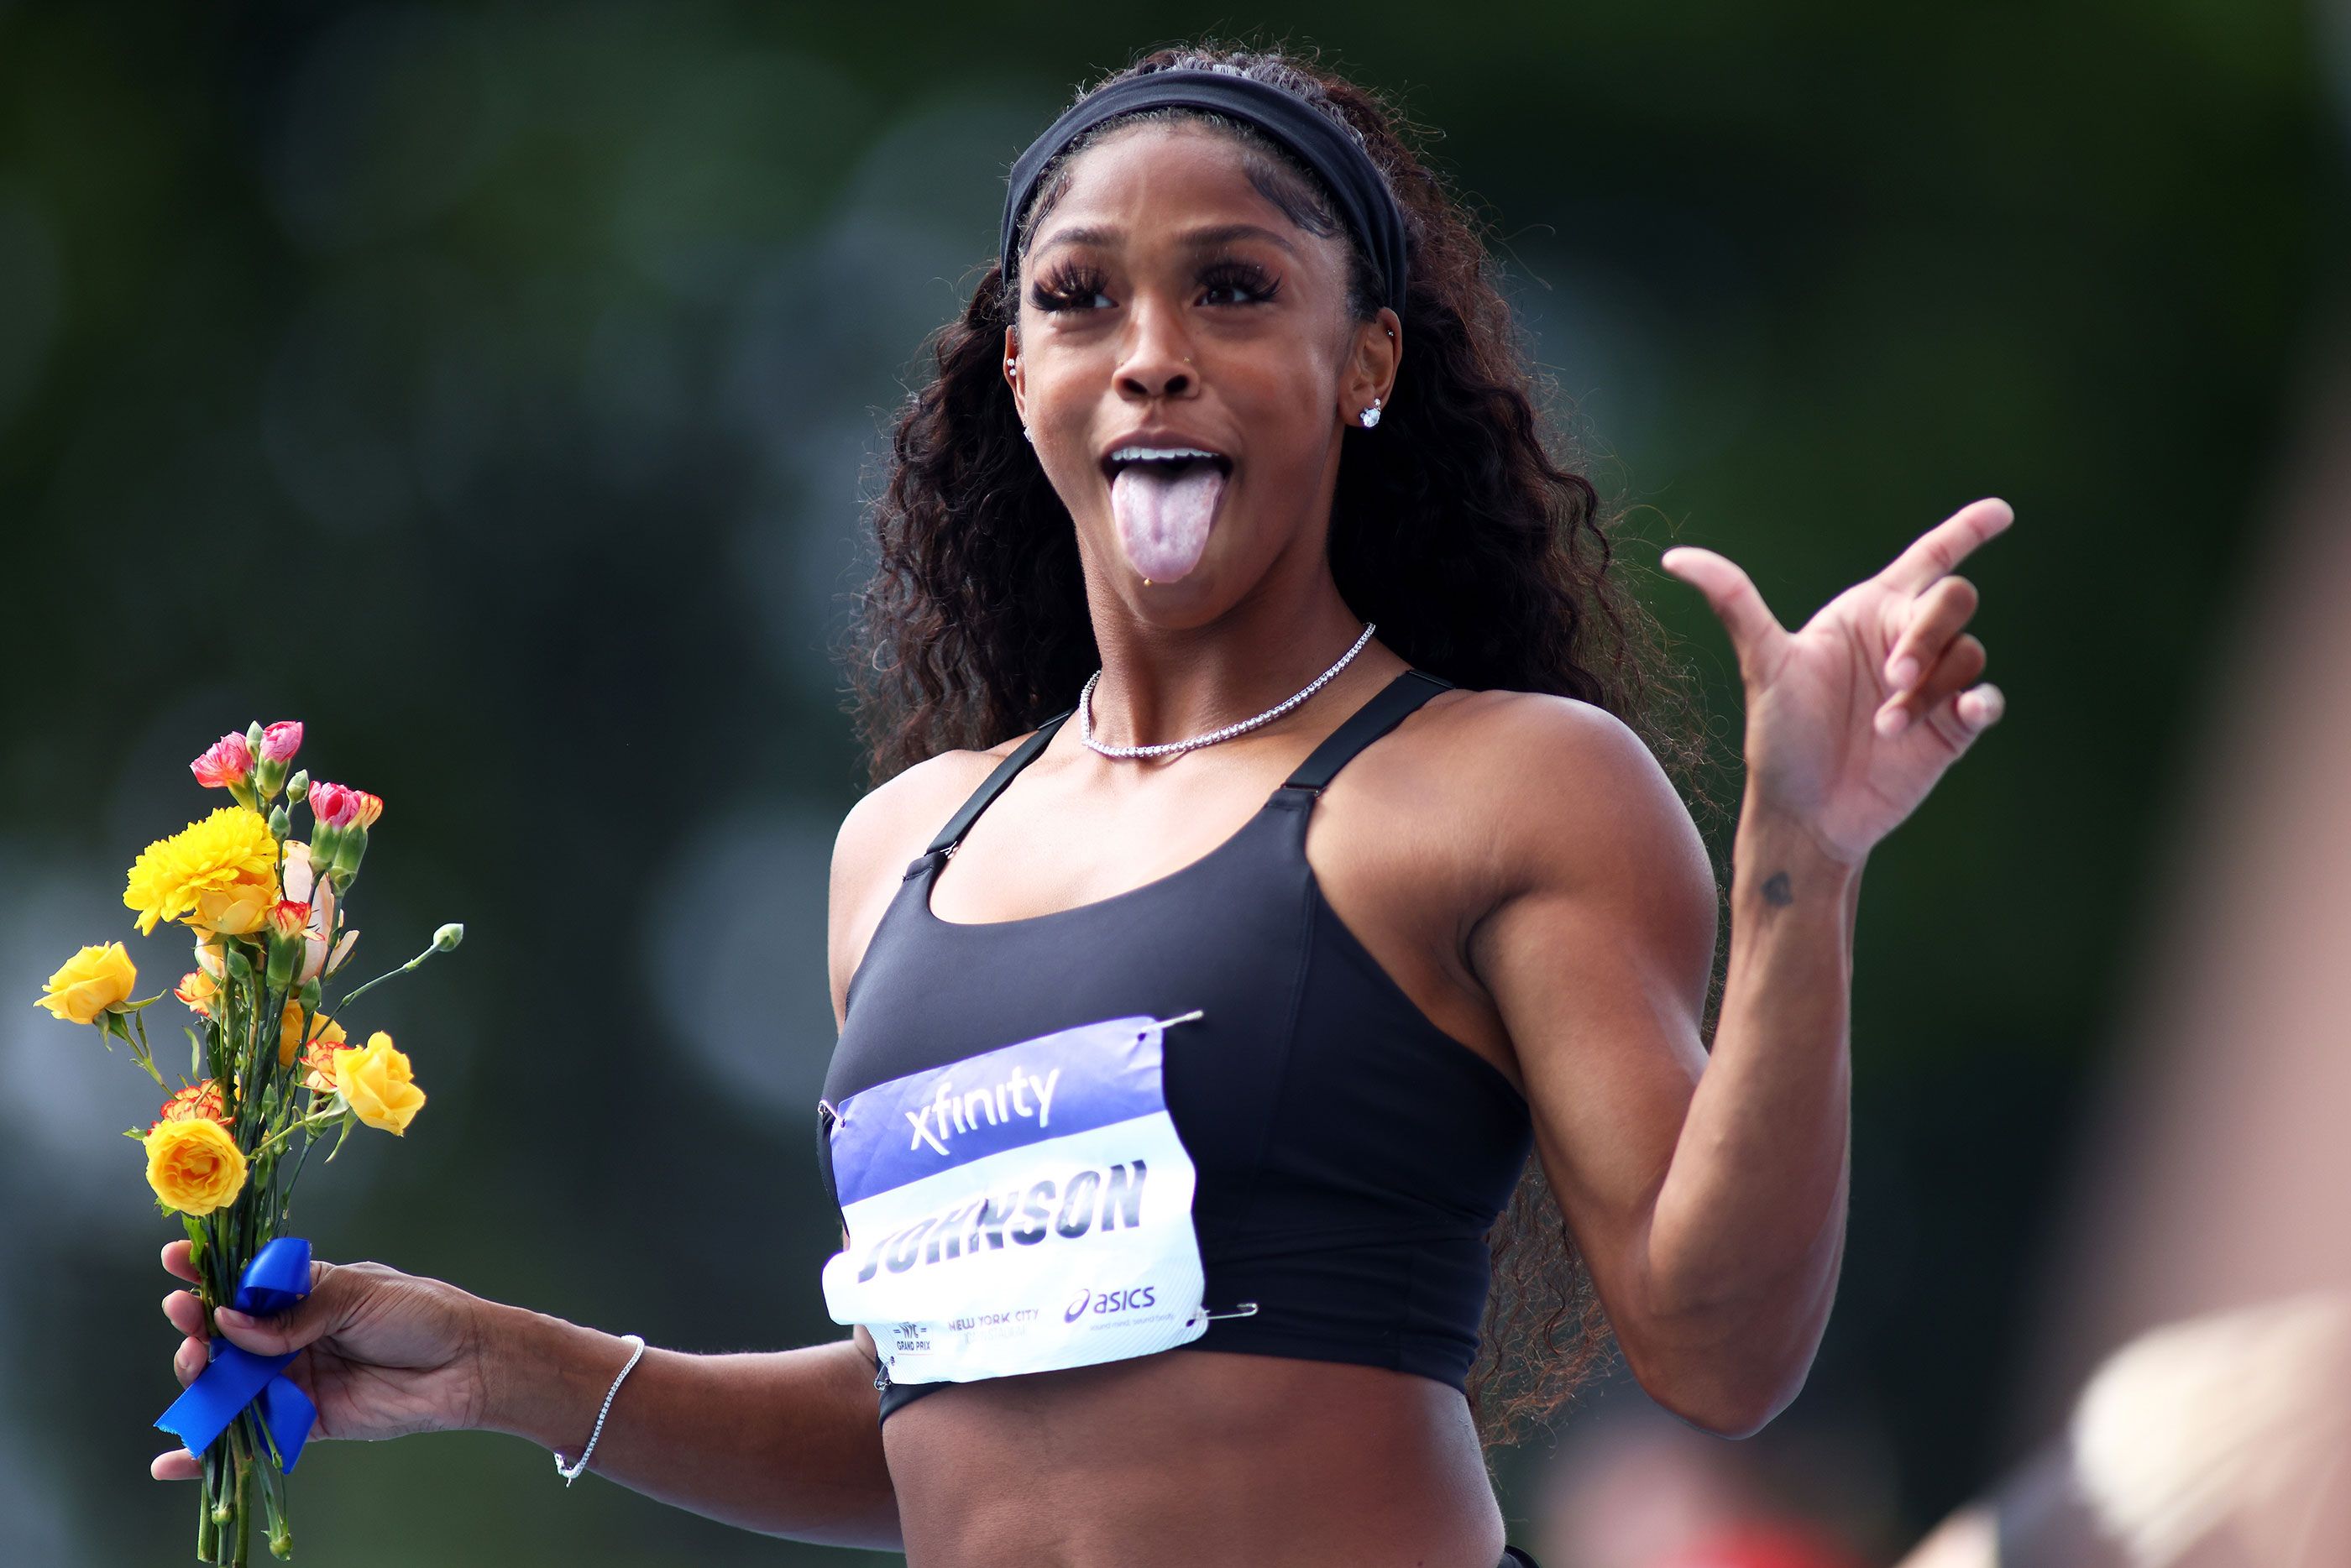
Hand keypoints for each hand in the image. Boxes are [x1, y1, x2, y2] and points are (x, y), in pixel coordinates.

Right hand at [150, 1239, 488, 1480]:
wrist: (466, 1365)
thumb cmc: (421, 1315)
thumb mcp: (358, 1294)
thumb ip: (296, 1312)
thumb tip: (233, 1322)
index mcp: (303, 1293)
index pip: (244, 1281)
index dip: (207, 1271)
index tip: (174, 1261)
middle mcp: (288, 1336)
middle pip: (225, 1335)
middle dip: (198, 1326)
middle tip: (190, 1322)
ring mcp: (292, 1379)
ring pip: (228, 1383)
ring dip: (200, 1379)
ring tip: (196, 1367)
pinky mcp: (301, 1421)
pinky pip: (250, 1436)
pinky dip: (208, 1451)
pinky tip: (172, 1461)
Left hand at [1660, 497, 2011, 863]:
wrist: (1803, 813)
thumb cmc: (1779, 737)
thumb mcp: (1761, 665)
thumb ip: (1733, 603)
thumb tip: (1674, 556)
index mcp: (1867, 613)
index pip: (1930, 558)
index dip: (1966, 530)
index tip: (2000, 509)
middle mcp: (1905, 641)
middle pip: (1953, 600)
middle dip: (1925, 636)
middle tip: (1891, 681)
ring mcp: (1934, 685)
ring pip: (1968, 654)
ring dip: (1931, 688)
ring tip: (1885, 729)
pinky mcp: (1952, 728)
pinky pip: (1987, 699)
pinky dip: (1980, 702)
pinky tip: (1962, 714)